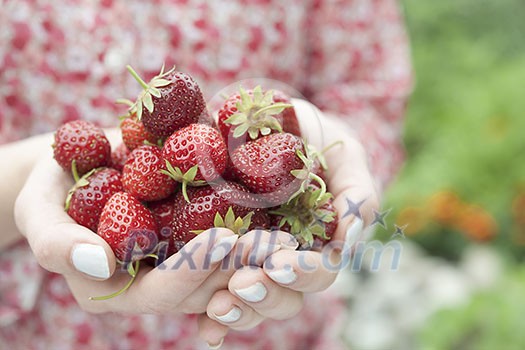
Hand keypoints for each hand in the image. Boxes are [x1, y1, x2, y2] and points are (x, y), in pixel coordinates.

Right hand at [14, 145, 303, 346]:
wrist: (84, 165)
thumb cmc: (53, 191)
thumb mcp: (39, 212)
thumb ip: (57, 243)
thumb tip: (98, 264)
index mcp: (120, 290)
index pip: (164, 292)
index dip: (194, 269)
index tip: (224, 237)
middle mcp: (156, 285)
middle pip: (207, 288)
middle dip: (241, 267)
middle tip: (277, 241)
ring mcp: (181, 264)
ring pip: (228, 273)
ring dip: (259, 256)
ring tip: (288, 234)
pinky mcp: (198, 240)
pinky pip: (234, 248)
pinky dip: (258, 236)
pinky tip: (282, 221)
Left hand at [198, 99, 379, 345]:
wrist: (264, 118)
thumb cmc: (312, 137)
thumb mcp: (343, 155)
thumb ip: (357, 195)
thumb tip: (352, 238)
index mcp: (317, 242)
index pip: (318, 271)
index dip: (303, 273)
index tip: (279, 263)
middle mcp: (284, 258)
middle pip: (284, 296)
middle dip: (265, 295)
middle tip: (242, 283)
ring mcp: (248, 260)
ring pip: (250, 302)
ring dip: (237, 311)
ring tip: (216, 307)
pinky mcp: (214, 255)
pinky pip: (212, 292)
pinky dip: (211, 317)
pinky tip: (203, 327)